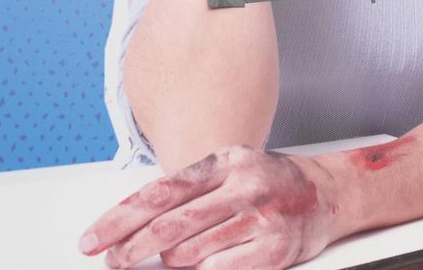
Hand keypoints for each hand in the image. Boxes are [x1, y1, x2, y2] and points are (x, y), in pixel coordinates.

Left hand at [79, 146, 347, 268]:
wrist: (328, 192)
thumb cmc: (270, 182)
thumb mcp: (230, 170)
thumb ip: (189, 192)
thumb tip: (134, 227)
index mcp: (227, 162)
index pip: (160, 192)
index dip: (120, 219)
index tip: (93, 240)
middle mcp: (245, 186)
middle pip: (168, 227)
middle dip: (131, 250)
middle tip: (114, 261)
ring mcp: (262, 219)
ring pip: (189, 255)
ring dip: (175, 261)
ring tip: (185, 253)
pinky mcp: (276, 250)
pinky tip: (211, 260)